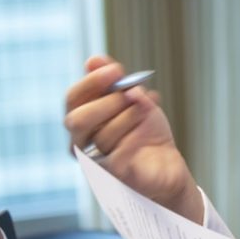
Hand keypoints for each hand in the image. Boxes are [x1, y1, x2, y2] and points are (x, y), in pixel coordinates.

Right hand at [64, 55, 203, 223]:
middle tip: (131, 94)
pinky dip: (136, 140)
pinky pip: (119, 158)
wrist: (167, 165)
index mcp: (82, 121)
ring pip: (103, 136)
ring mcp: (95, 163)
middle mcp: (81, 144)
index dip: (92, 82)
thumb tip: (94, 60)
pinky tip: (148, 132)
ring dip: (130, 117)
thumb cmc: (145, 133)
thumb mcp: (133, 101)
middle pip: (76, 120)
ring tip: (148, 111)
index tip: (116, 70)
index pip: (73, 99)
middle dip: (107, 102)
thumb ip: (113, 83)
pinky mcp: (115, 178)